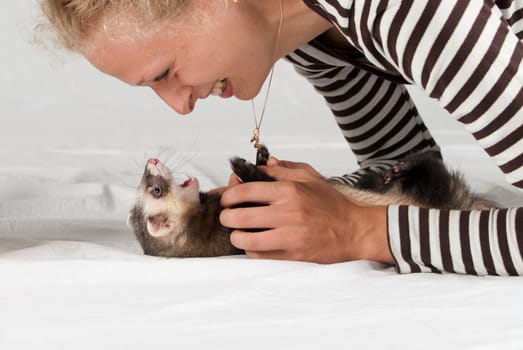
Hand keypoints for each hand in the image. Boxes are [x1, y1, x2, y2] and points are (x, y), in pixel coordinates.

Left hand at [219, 157, 392, 263]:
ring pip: (247, 239)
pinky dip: (251, 250)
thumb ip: (284, 170)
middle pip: (241, 216)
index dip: (229, 194)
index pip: (247, 190)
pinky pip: (261, 255)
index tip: (226, 198)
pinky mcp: (293, 255)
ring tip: (238, 233)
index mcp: (290, 191)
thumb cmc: (332, 204)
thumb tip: (264, 164)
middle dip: (227, 217)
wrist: (354, 230)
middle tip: (227, 216)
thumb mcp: (310, 178)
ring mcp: (290, 236)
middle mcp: (288, 213)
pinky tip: (254, 244)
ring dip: (236, 236)